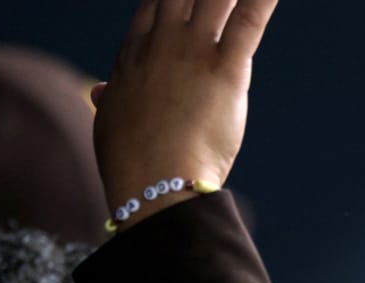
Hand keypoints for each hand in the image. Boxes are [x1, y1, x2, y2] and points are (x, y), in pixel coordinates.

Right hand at [92, 0, 278, 228]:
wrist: (151, 183)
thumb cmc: (131, 162)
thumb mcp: (112, 124)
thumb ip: (112, 99)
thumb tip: (102, 92)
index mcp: (134, 54)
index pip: (156, 4)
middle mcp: (161, 43)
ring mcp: (191, 51)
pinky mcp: (224, 69)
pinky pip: (248, 21)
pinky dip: (263, 0)